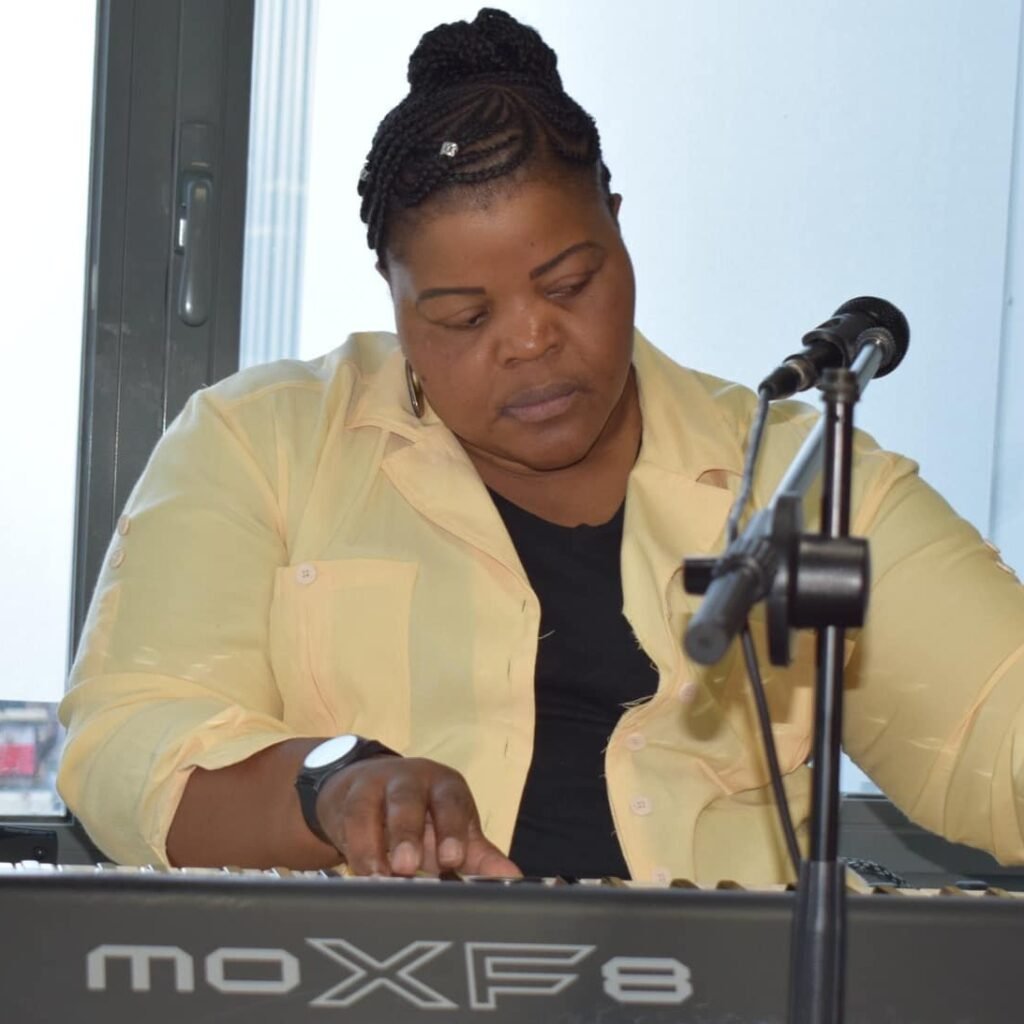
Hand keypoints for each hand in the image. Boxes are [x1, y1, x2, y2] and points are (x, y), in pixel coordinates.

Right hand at [315, 756, 520, 877]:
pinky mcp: (346, 799)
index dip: (452, 828)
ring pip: (369, 808)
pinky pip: (345, 821)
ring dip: (371, 844)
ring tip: (377, 877)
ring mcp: (374, 786)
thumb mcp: (451, 833)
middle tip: (407, 867)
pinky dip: (351, 847)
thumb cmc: (421, 819)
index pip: (451, 802)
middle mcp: (410, 780)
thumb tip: (513, 881)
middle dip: (406, 832)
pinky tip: (356, 872)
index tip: (452, 860)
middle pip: (408, 799)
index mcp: (444, 787)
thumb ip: (480, 858)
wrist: (371, 792)